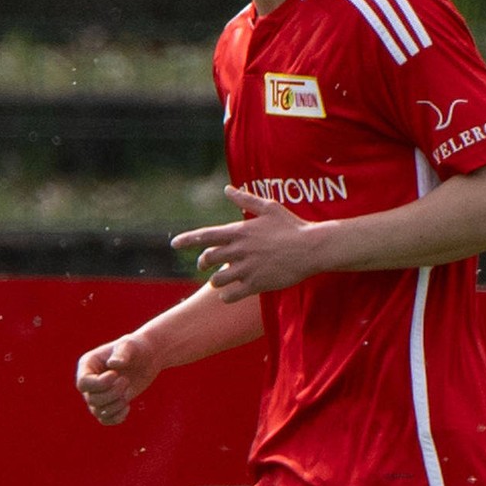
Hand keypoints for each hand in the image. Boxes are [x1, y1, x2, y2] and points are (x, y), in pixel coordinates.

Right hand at [75, 334, 156, 426]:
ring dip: (116, 405)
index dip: (100, 384)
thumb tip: (114, 364)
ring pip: (98, 411)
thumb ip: (122, 353)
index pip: (83, 383)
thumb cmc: (136, 348)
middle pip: (92, 399)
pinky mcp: (108, 404)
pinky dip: (117, 417)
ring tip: (128, 392)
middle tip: (126, 381)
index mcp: (87, 364)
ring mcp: (97, 394)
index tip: (116, 374)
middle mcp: (89, 381)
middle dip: (112, 394)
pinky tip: (128, 407)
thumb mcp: (129, 345)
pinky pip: (105, 419)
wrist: (147, 357)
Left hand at [172, 186, 322, 299]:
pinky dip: (226, 296)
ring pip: (217, 279)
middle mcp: (239, 250)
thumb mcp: (269, 208)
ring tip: (220, 280)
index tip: (174, 244)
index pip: (205, 235)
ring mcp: (247, 268)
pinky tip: (228, 295)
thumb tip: (228, 189)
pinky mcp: (256, 284)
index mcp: (239, 231)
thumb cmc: (292, 226)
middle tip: (204, 265)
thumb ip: (245, 200)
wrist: (312, 248)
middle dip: (203, 263)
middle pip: (208, 259)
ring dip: (215, 280)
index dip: (187, 240)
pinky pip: (231, 295)